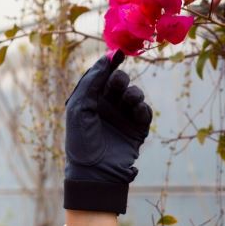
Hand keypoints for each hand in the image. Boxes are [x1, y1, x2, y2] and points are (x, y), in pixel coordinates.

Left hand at [63, 50, 152, 213]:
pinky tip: (137, 112)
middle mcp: (107, 107)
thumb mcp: (79, 107)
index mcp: (90, 100)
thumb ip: (91, 81)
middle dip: (120, 79)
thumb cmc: (81, 140)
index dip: (109, 64)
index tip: (118, 53)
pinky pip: (145, 111)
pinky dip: (142, 109)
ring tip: (129, 101)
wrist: (95, 172)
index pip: (101, 76)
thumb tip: (105, 58)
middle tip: (118, 85)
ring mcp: (123, 117)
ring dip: (133, 93)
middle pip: (119, 82)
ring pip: (134, 94)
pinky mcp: (137, 129)